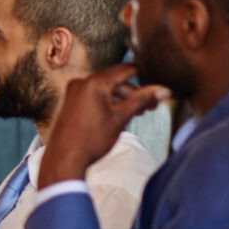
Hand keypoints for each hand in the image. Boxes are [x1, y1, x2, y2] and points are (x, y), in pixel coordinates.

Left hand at [38, 63, 169, 188]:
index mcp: (94, 83)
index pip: (125, 69)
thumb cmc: (91, 140)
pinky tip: (120, 115)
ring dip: (122, 99)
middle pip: (115, 81)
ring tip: (138, 112)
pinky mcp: (71, 102)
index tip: (157, 83)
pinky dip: (108, 102)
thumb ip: (142, 100)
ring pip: (105, 89)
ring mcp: (74, 92)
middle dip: (134, 92)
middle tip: (151, 106)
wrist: (65, 159)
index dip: (144, 75)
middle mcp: (81, 83)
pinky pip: (94, 96)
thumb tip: (164, 90)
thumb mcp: (121, 118)